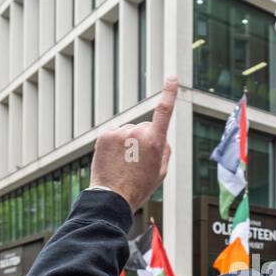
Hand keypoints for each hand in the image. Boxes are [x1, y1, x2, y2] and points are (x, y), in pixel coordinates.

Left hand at [89, 77, 177, 209]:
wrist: (111, 197)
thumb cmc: (139, 187)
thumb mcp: (161, 172)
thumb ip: (164, 150)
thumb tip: (161, 136)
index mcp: (154, 142)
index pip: (164, 111)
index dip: (169, 93)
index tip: (172, 78)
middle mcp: (136, 133)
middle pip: (145, 128)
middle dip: (144, 139)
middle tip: (138, 162)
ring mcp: (119, 133)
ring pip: (129, 132)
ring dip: (128, 143)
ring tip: (124, 163)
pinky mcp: (104, 135)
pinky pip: (115, 134)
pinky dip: (116, 143)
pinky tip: (114, 159)